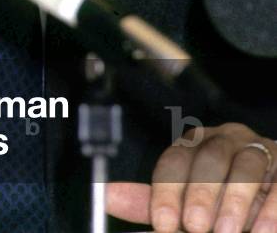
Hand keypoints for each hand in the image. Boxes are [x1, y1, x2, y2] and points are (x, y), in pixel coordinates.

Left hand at [107, 123, 276, 232]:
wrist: (266, 202)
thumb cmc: (219, 201)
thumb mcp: (185, 202)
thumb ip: (152, 202)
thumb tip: (104, 196)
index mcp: (195, 145)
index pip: (175, 159)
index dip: (167, 191)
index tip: (165, 224)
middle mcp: (226, 140)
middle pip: (210, 157)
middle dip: (200, 194)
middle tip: (196, 227)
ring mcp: (259, 150)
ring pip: (246, 164)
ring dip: (235, 200)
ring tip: (227, 232)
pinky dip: (270, 209)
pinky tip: (261, 231)